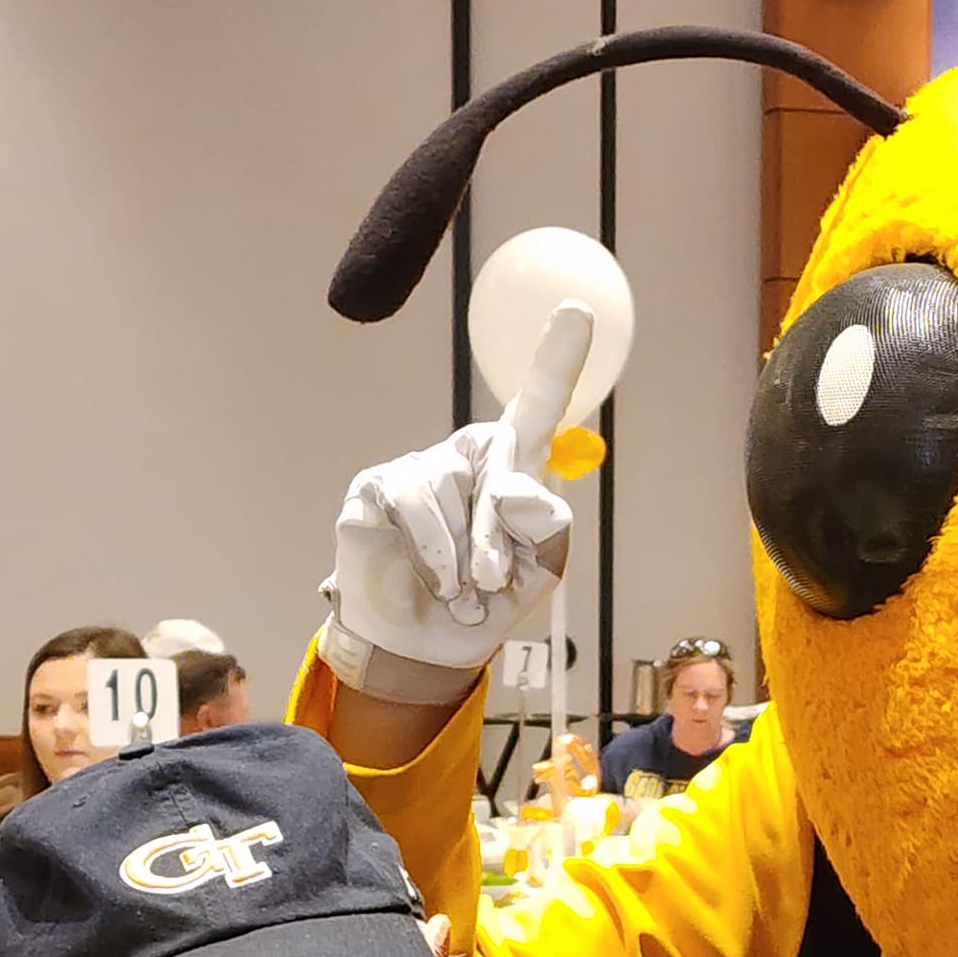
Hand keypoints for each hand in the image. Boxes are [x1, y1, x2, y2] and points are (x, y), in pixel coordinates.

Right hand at [320, 301, 593, 700]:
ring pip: (452, 488)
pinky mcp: (378, 486)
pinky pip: (412, 503)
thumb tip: (525, 492)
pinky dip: (433, 551)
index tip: (579, 310)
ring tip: (459, 591)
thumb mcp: (538, 572)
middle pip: (501, 459)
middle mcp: (467, 457)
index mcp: (513, 469)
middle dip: (499, 529)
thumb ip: (547, 530)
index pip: (537, 406)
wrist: (429, 647)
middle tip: (494, 581)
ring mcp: (420, 467)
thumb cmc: (487, 602)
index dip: (557, 358)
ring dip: (462, 554)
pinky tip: (435, 580)